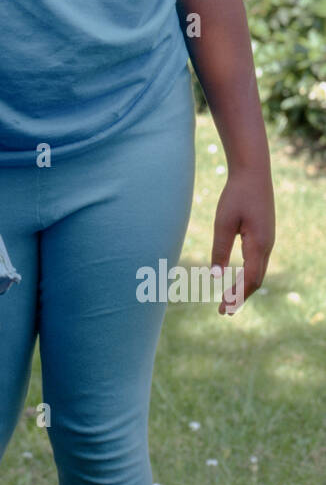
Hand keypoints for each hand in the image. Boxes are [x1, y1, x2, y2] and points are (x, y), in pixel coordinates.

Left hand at [211, 165, 274, 314]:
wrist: (253, 173)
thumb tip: (216, 276)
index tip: (224, 310)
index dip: (237, 296)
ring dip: (244, 287)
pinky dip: (248, 275)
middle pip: (256, 279)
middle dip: (240, 296)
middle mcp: (267, 245)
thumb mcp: (223, 222)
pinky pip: (258, 262)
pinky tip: (237, 278)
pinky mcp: (264, 235)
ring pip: (258, 271)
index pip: (249, 279)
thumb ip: (220, 249)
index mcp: (259, 244)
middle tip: (224, 311)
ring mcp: (268, 240)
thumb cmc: (236, 195)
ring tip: (229, 300)